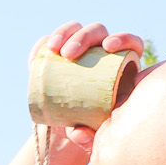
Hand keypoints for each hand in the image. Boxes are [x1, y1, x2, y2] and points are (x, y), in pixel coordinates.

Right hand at [33, 21, 146, 157]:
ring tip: (51, 50)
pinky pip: (48, 43)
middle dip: (83, 37)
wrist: (71, 123)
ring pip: (74, 29)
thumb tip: (80, 135)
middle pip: (97, 32)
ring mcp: (78, 49)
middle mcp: (101, 51)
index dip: (123, 39)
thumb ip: (90, 134)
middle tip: (68, 54)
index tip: (108, 47)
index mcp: (122, 65)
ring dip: (63, 34)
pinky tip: (35, 60)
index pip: (130, 43)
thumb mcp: (93, 131)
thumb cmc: (92, 125)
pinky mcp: (57, 53)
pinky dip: (41, 47)